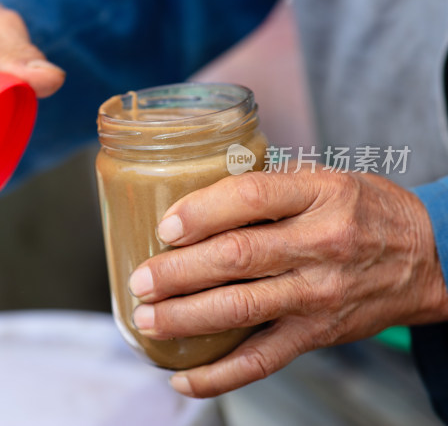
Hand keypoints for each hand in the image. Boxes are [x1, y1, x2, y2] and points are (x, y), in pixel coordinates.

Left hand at [128, 167, 447, 396]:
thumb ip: (267, 188)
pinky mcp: (317, 334)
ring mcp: (318, 294)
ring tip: (146, 319)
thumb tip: (191, 198)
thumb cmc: (363, 212)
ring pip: (242, 308)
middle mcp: (320, 245)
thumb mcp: (325, 179)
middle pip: (237, 257)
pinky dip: (219, 375)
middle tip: (139, 280)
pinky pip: (264, 360)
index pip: (252, 197)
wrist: (429, 258)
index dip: (202, 211)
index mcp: (319, 195)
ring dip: (185, 318)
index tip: (166, 226)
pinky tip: (183, 379)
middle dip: (178, 272)